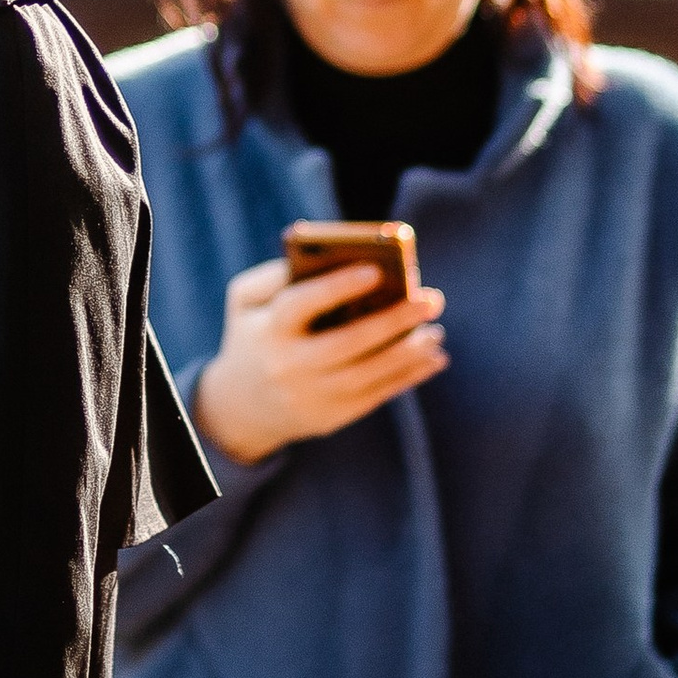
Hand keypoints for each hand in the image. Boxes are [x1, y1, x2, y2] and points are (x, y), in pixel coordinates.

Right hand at [194, 254, 446, 465]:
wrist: (242, 406)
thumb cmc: (255, 334)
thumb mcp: (245, 301)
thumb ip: (276, 276)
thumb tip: (331, 259)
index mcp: (267, 330)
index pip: (300, 305)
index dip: (336, 287)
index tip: (376, 269)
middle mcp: (287, 366)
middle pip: (346, 343)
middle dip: (392, 320)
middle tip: (431, 299)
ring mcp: (310, 396)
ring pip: (368, 375)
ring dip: (408, 353)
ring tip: (436, 330)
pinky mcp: (331, 418)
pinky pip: (376, 396)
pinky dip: (409, 377)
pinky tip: (434, 357)